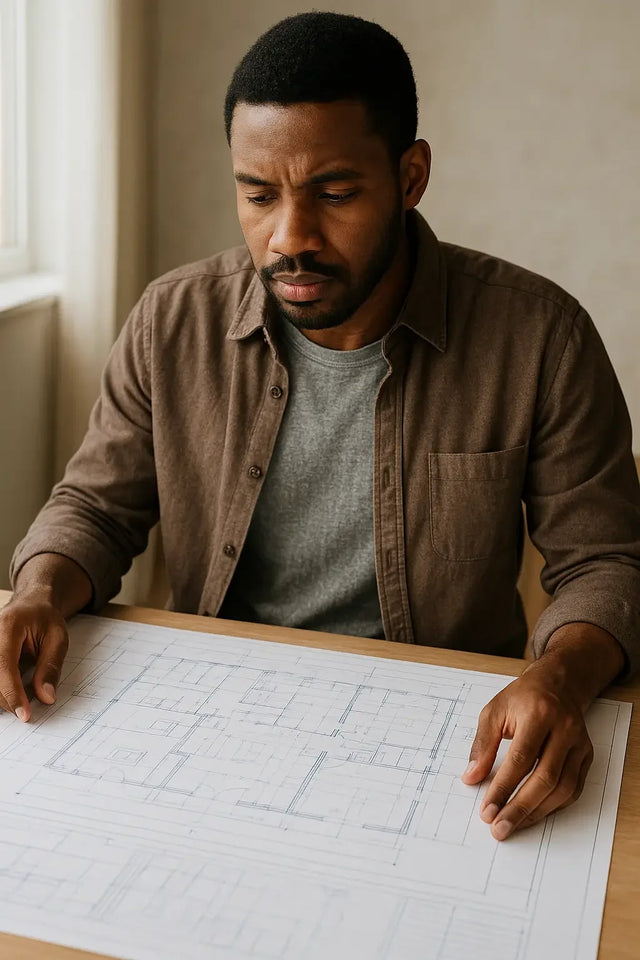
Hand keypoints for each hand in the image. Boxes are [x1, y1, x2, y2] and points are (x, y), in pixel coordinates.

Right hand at [0, 594, 68, 721]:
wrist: (32, 602)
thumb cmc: (45, 617)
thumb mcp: (58, 637)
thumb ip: (50, 666)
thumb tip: (46, 697)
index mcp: (8, 626)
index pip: (4, 665)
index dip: (12, 693)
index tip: (23, 714)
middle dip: (6, 698)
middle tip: (25, 711)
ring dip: (2, 695)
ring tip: (19, 701)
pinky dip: (1, 687)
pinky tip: (12, 692)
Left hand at [461, 658, 592, 839]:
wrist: (557, 684)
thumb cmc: (522, 697)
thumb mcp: (494, 711)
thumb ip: (482, 745)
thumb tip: (471, 777)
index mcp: (538, 714)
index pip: (520, 758)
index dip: (503, 787)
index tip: (487, 810)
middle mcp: (564, 729)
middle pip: (545, 778)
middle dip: (520, 807)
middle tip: (499, 827)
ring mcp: (579, 744)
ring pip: (563, 788)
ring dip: (537, 812)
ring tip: (513, 824)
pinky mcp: (586, 756)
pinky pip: (573, 789)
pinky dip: (554, 806)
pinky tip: (534, 813)